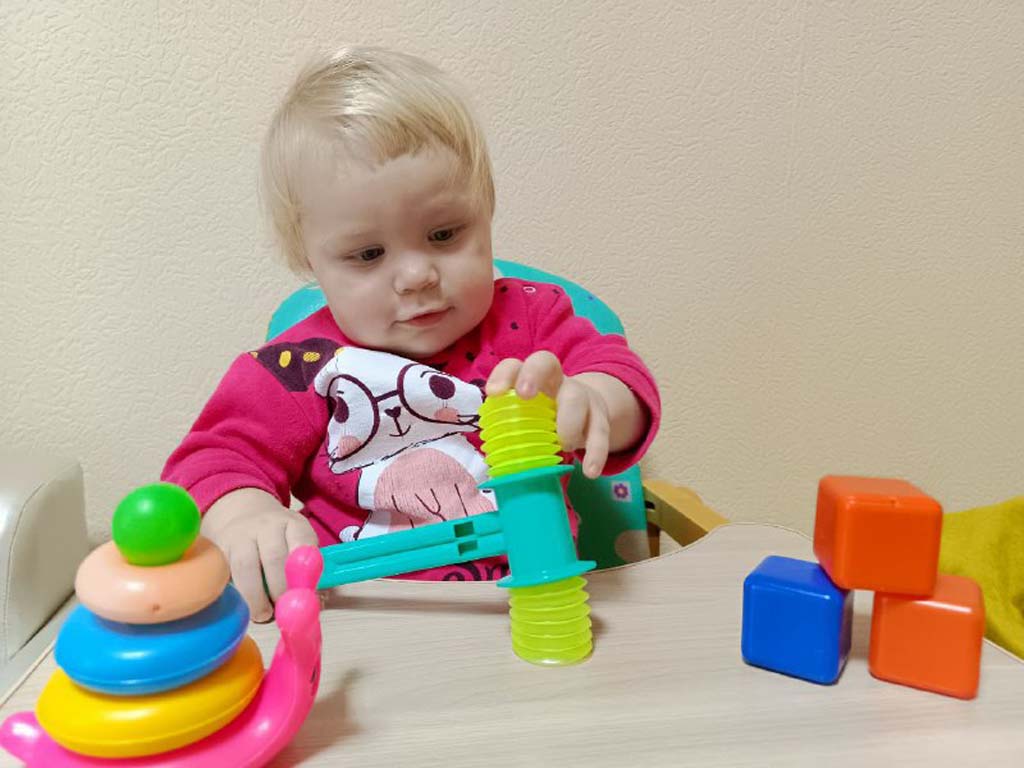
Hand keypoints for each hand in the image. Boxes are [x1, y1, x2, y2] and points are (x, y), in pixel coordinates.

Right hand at [202, 488, 318, 622]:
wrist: (241, 515)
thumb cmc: (277, 540)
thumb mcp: (297, 544)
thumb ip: (306, 571)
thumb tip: (311, 603)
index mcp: (294, 524)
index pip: (303, 542)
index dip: (305, 569)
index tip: (304, 593)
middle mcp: (267, 525)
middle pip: (275, 556)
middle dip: (280, 588)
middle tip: (283, 608)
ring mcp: (241, 534)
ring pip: (245, 565)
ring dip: (255, 596)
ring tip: (263, 613)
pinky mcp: (219, 548)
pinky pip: (225, 572)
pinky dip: (235, 592)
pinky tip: (242, 603)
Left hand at [485, 351, 610, 478]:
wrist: (585, 415)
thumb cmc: (544, 421)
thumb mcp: (526, 422)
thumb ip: (510, 434)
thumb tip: (495, 468)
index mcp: (528, 379)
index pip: (514, 366)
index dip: (504, 375)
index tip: (494, 393)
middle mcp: (553, 379)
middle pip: (545, 362)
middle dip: (533, 374)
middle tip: (525, 395)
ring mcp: (579, 394)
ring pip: (576, 397)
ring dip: (569, 421)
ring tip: (564, 446)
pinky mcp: (599, 415)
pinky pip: (600, 431)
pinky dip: (596, 452)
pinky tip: (590, 471)